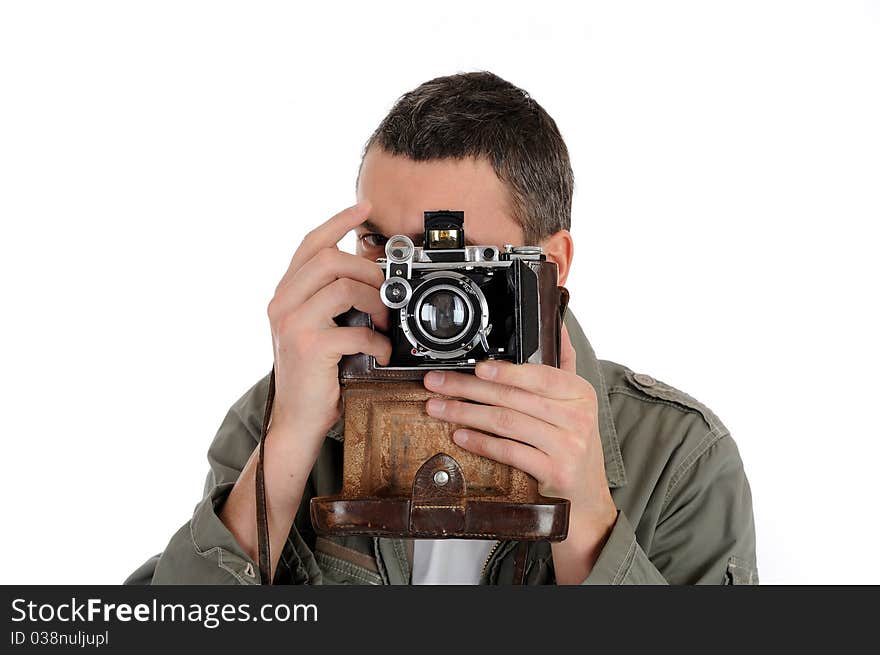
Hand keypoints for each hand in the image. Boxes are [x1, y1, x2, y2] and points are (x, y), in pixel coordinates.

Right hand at [266, 201, 390, 467]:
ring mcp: (292, 324)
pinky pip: (355, 329)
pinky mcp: (309, 347)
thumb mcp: (316, 328)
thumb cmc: (314, 375)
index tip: (365, 208)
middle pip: (329, 259)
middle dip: (368, 270)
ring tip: (386, 324)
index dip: (339, 222)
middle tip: (387, 292)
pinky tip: (380, 352)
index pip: (311, 244)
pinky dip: (377, 341)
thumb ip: (330, 300)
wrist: (297, 420)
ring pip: (344, 287)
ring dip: (377, 303)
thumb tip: (369, 275)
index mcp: (285, 294)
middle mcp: (282, 303)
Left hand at [422, 325, 617, 582]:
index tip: (475, 367)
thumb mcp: (575, 402)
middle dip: (469, 389)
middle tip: (438, 384)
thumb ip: (563, 365)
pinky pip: (510, 451)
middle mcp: (577, 417)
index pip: (539, 375)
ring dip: (466, 414)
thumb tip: (557, 326)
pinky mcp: (554, 471)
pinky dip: (481, 442)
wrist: (587, 494)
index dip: (506, 370)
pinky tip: (460, 436)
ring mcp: (567, 445)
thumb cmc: (573, 441)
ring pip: (507, 422)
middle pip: (514, 398)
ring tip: (439, 408)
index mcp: (580, 393)